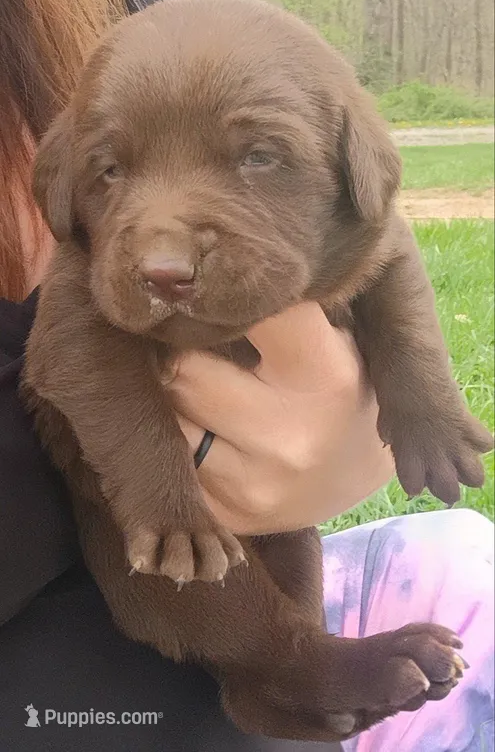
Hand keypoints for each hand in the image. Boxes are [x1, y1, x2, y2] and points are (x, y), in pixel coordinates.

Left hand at [168, 303, 394, 534]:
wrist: (356, 474)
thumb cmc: (341, 387)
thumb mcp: (336, 338)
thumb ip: (285, 305)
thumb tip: (204, 269)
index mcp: (324, 376)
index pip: (247, 309)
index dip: (218, 290)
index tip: (206, 281)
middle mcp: (287, 435)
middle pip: (183, 368)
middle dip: (179, 347)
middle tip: (185, 336)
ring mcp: (252, 484)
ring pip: (167, 415)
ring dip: (170, 394)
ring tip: (194, 381)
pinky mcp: (225, 514)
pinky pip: (171, 458)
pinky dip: (174, 435)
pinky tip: (199, 425)